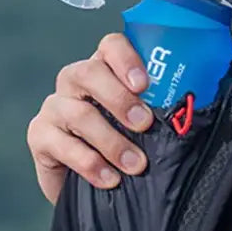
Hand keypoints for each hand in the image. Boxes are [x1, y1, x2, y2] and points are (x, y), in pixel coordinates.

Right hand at [27, 33, 154, 203]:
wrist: (91, 184)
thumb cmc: (128, 143)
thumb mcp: (145, 124)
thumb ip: (161, 110)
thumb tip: (192, 114)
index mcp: (106, 69)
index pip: (111, 46)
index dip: (126, 59)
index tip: (144, 84)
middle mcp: (75, 81)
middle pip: (89, 73)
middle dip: (119, 99)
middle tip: (144, 124)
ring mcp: (55, 107)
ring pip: (78, 113)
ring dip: (111, 140)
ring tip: (136, 164)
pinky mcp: (39, 135)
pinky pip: (61, 145)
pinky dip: (89, 163)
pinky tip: (110, 179)